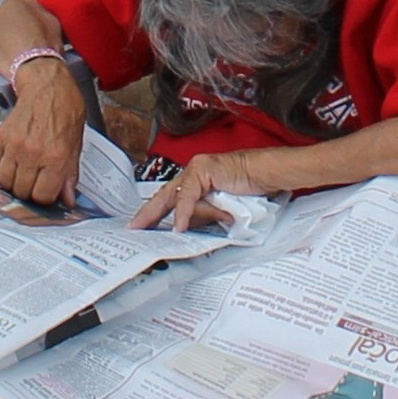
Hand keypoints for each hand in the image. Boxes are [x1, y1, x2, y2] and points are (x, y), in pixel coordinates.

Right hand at [0, 58, 86, 205]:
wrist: (47, 84)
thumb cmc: (65, 110)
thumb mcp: (76, 144)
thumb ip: (70, 174)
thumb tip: (67, 199)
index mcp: (56, 157)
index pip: (43, 196)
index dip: (45, 198)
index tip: (47, 192)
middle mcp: (34, 154)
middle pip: (22, 192)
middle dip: (29, 192)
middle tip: (36, 182)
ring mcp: (15, 145)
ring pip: (5, 181)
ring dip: (14, 182)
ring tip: (24, 173)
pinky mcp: (1, 137)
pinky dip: (2, 167)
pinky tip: (13, 160)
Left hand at [129, 149, 274, 232]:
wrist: (264, 175)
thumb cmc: (248, 190)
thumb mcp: (219, 209)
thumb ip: (202, 216)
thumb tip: (185, 230)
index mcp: (195, 182)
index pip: (170, 199)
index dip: (155, 213)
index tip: (143, 227)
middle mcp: (192, 173)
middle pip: (164, 195)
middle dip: (148, 213)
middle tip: (134, 228)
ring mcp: (196, 168)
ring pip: (174, 194)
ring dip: (162, 215)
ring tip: (150, 230)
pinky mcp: (203, 169)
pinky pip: (189, 194)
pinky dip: (184, 211)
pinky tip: (179, 225)